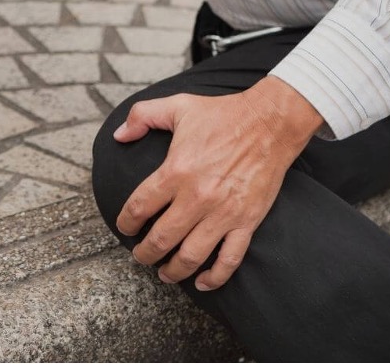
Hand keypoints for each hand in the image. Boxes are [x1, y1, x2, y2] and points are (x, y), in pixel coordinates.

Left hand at [113, 76, 322, 290]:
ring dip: (173, 271)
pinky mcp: (247, 221)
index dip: (126, 222)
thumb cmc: (224, 114)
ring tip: (164, 273)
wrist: (271, 122)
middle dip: (144, 253)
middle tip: (140, 256)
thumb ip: (142, 116)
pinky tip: (201, 282)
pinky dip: (214, 277)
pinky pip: (229, 259)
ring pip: (191, 256)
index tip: (124, 227)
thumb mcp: (177, 106)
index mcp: (176, 171)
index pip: (140, 207)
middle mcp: (197, 197)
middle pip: (161, 239)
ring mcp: (223, 213)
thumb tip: (118, 135)